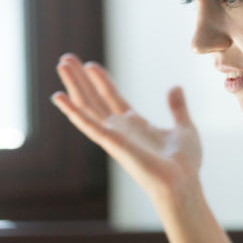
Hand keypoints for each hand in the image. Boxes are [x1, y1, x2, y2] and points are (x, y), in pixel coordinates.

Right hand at [51, 54, 202, 201]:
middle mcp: (120, 129)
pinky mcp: (111, 143)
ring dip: (73, 85)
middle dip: (80, 79)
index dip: (101, 80)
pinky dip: (72, 111)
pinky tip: (58, 97)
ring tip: (61, 64)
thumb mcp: (184, 128)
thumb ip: (177, 108)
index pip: (112, 98)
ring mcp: (113, 136)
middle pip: (94, 99)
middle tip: (65, 59)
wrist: (183, 183)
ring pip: (87, 106)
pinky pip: (88, 124)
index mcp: (135, 125)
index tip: (90, 65)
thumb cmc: (185, 164)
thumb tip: (175, 87)